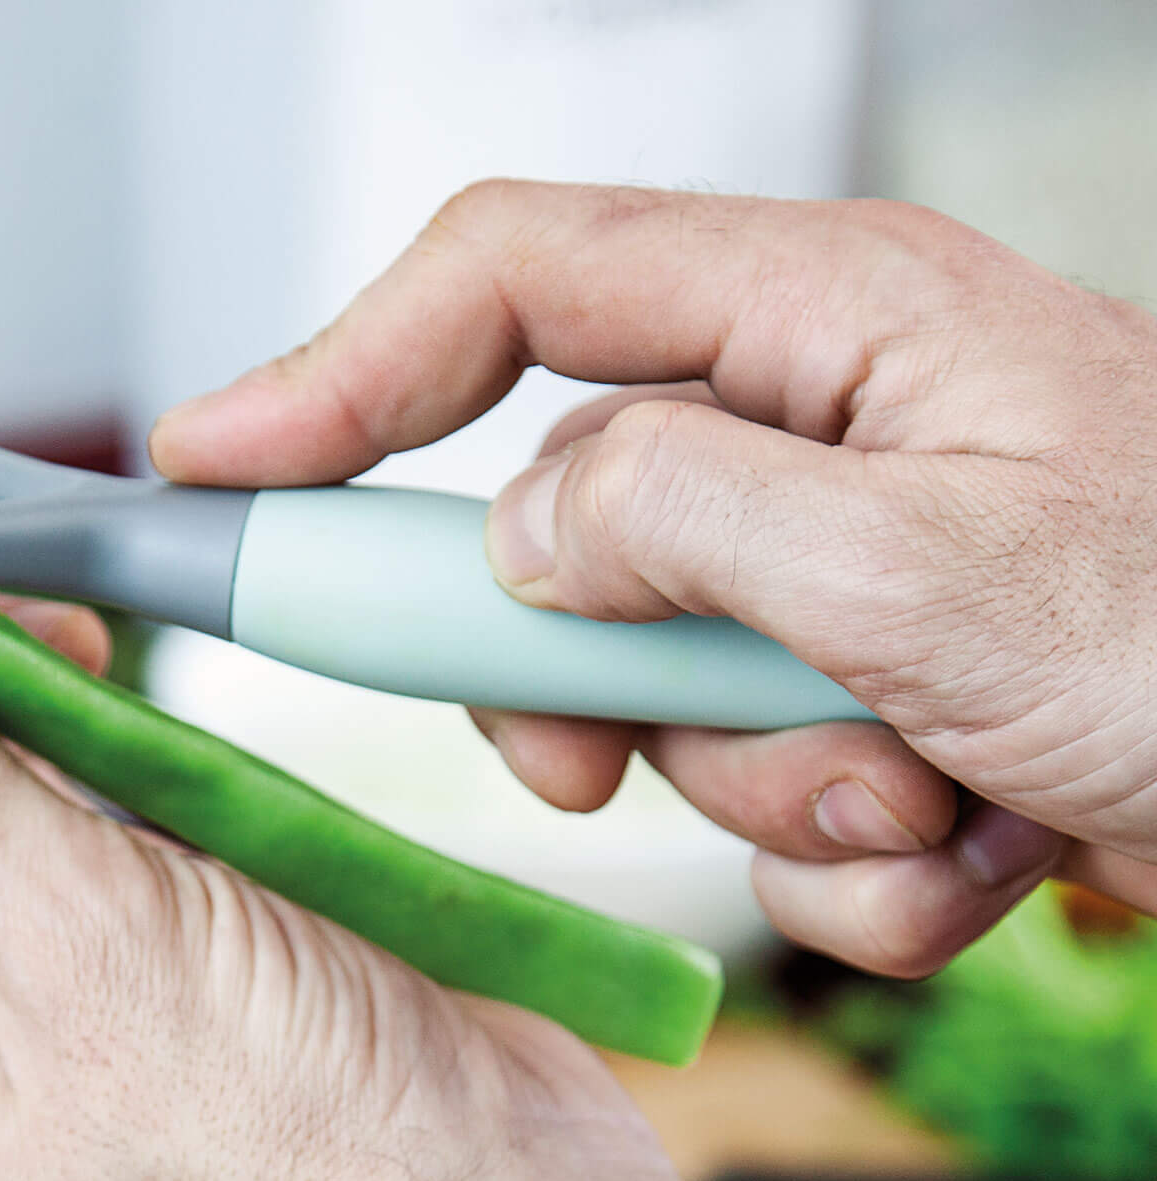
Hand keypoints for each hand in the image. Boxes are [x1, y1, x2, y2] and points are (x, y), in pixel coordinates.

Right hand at [151, 182, 1156, 975]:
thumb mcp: (928, 569)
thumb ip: (679, 524)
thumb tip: (522, 538)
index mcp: (828, 324)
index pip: (515, 284)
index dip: (342, 366)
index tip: (222, 467)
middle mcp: (823, 440)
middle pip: (566, 535)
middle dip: (585, 685)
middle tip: (600, 756)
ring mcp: (848, 585)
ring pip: (669, 708)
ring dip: (778, 802)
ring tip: (930, 804)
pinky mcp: (881, 708)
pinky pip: (777, 806)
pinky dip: (860, 867)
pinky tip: (987, 849)